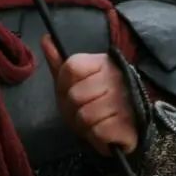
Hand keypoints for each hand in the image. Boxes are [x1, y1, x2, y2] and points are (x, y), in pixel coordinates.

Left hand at [40, 35, 138, 155]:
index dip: (64, 85)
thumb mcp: (74, 84)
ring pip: (85, 115)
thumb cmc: (95, 104)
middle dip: (74, 110)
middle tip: (85, 111)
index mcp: (103, 63)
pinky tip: (106, 132)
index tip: (72, 92)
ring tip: (95, 122)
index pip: (71, 67)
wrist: (124, 130)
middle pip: (75, 95)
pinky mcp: (130, 123)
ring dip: (85, 125)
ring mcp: (126, 100)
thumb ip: (59, 64)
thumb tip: (45, 38)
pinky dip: (97, 136)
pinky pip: (98, 131)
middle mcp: (117, 77)